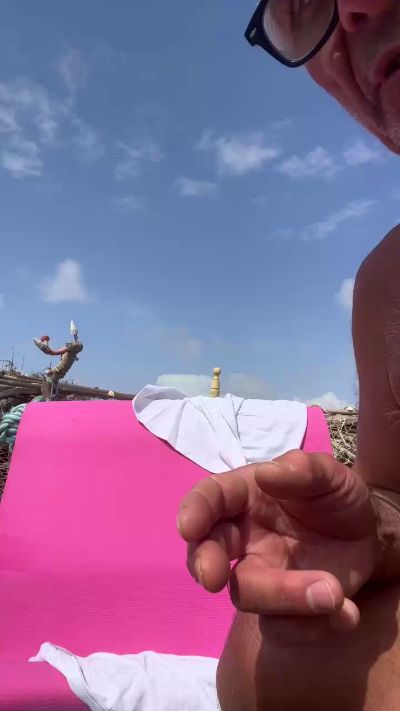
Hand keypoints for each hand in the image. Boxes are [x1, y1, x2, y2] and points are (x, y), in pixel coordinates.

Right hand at [177, 450, 377, 629]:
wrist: (367, 537)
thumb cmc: (336, 498)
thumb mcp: (332, 476)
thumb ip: (304, 470)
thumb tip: (266, 473)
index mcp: (246, 497)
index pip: (211, 498)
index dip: (195, 510)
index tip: (189, 527)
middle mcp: (243, 538)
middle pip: (207, 553)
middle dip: (204, 563)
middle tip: (210, 578)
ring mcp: (260, 576)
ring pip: (247, 594)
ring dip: (284, 597)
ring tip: (332, 593)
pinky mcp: (281, 612)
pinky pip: (282, 629)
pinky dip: (313, 627)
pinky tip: (347, 612)